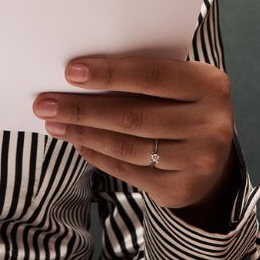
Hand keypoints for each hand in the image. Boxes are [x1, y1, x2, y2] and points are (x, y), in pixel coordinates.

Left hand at [34, 56, 238, 215]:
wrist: (214, 159)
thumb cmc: (184, 108)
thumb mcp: (180, 84)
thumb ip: (144, 77)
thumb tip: (80, 75)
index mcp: (210, 85)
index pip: (152, 76)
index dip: (109, 74)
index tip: (70, 72)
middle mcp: (209, 124)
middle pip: (133, 115)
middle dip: (82, 109)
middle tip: (45, 103)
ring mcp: (198, 160)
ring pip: (127, 145)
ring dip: (83, 133)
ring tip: (54, 123)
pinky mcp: (181, 188)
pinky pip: (128, 169)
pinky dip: (97, 154)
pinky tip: (78, 142)